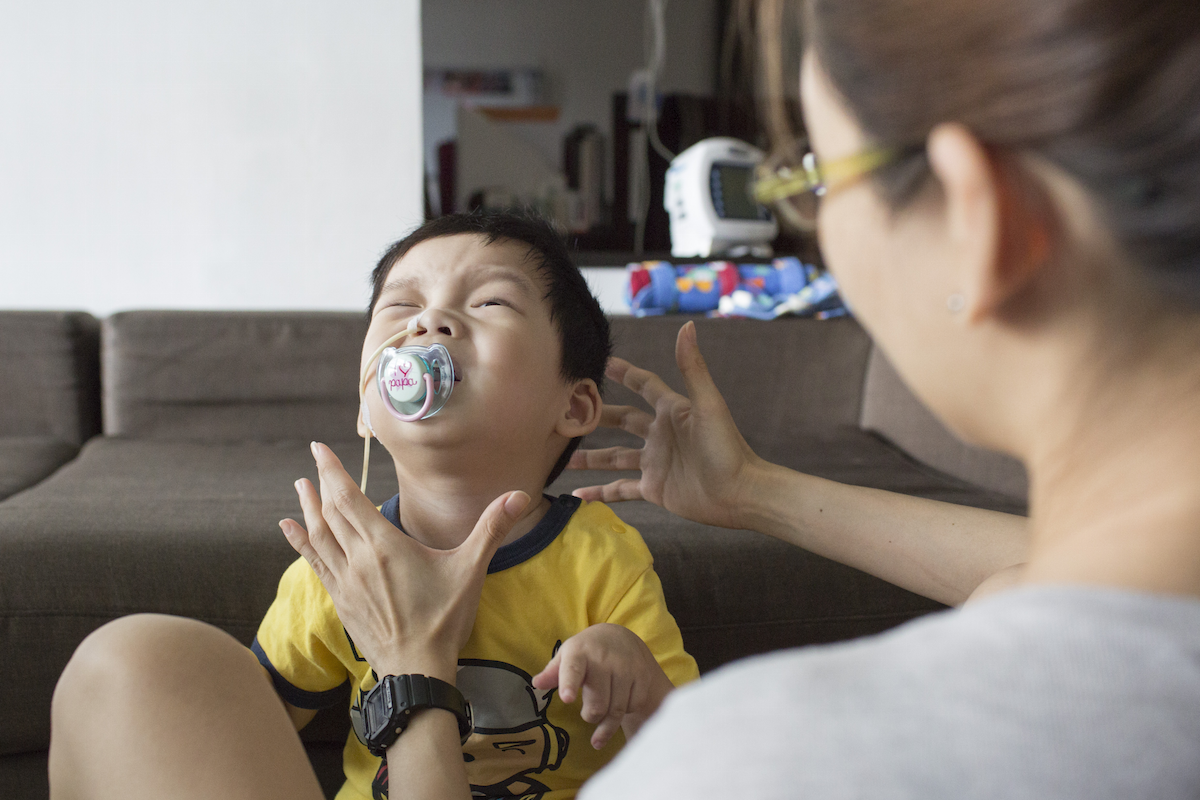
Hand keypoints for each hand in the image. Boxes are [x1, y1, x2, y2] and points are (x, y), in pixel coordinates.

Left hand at [279, 442, 531, 679]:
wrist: (415, 672)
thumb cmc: (443, 620)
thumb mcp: (470, 570)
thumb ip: (491, 529)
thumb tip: (520, 496)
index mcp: (385, 546)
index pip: (348, 499)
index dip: (332, 471)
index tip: (319, 449)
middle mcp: (358, 559)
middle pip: (330, 513)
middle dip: (321, 484)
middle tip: (314, 461)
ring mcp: (345, 581)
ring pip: (319, 536)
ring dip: (307, 509)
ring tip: (299, 487)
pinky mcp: (341, 599)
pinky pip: (315, 562)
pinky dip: (301, 543)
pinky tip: (291, 531)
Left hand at [531, 623, 674, 749]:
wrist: (620, 637)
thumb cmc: (586, 652)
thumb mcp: (567, 656)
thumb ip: (552, 672)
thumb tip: (537, 685)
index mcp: (579, 653)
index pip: (573, 670)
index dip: (569, 684)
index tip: (566, 699)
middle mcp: (604, 659)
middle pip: (597, 705)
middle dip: (590, 716)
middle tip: (587, 713)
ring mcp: (626, 667)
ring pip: (617, 710)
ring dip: (607, 723)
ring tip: (600, 720)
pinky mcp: (643, 675)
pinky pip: (633, 706)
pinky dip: (626, 711)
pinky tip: (620, 702)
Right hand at [568, 321, 762, 529]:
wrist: (741, 494)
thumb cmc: (727, 447)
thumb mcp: (707, 405)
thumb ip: (693, 367)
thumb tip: (687, 326)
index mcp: (671, 411)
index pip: (644, 385)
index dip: (624, 372)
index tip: (600, 361)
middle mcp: (660, 435)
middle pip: (622, 420)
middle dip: (597, 415)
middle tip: (566, 411)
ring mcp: (655, 463)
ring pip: (614, 457)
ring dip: (590, 457)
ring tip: (562, 456)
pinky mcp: (654, 489)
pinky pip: (620, 489)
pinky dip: (600, 493)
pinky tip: (577, 496)